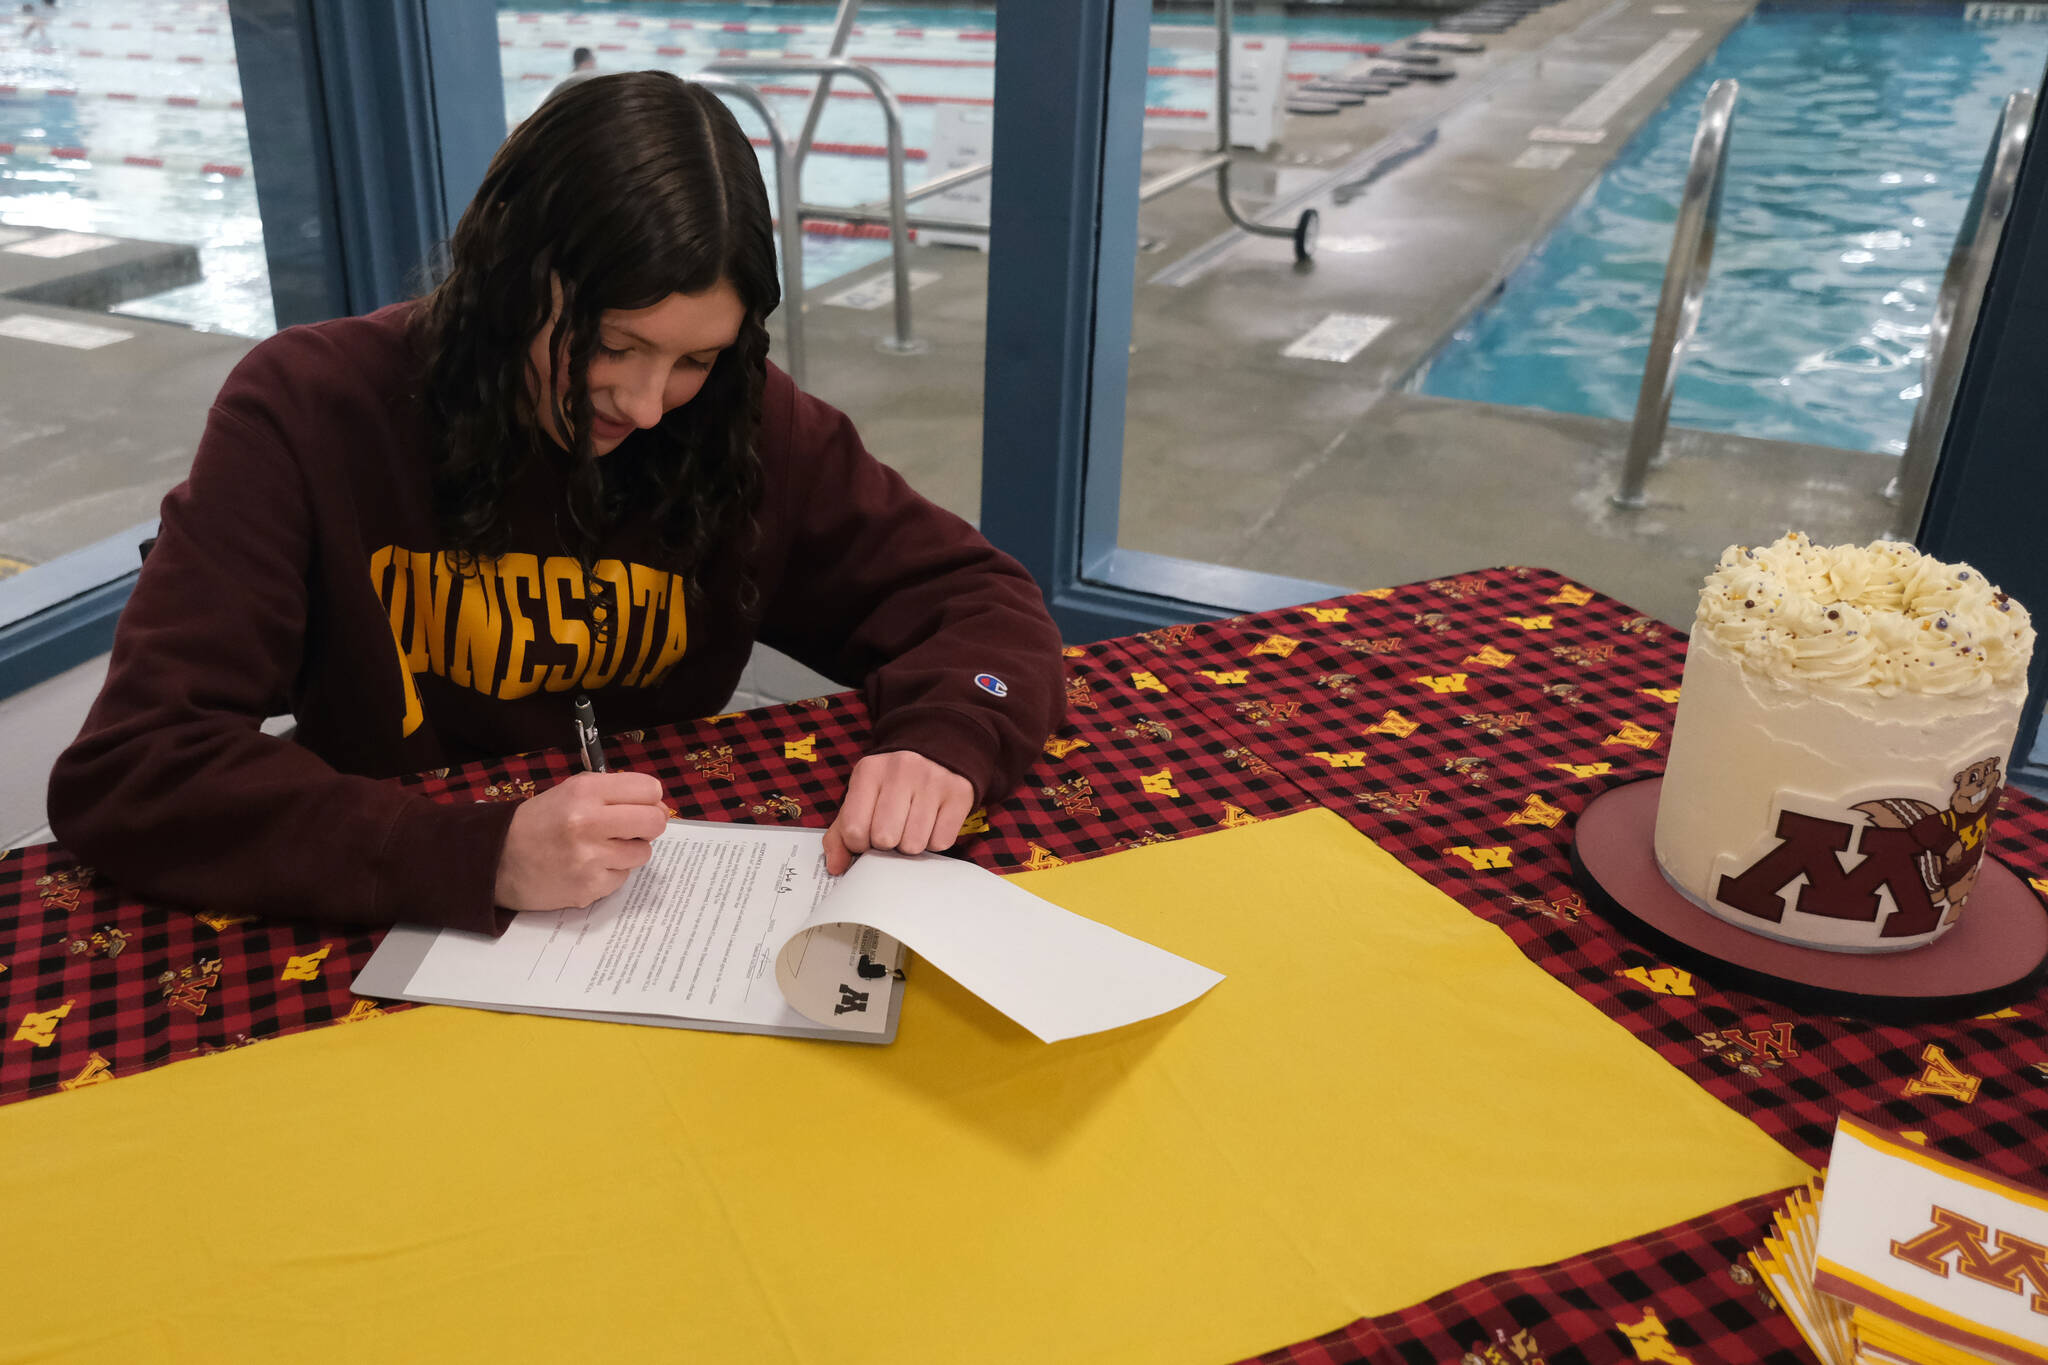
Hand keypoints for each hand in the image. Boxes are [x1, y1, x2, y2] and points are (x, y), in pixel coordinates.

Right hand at [494, 770, 670, 910]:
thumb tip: (658, 806)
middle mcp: (589, 822)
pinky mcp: (589, 888)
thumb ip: (613, 792)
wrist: (497, 860)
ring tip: (600, 849)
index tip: (640, 806)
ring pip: (643, 853)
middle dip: (648, 825)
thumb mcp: (571, 791)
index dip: (649, 798)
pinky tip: (587, 867)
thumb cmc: (539, 822)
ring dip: (628, 852)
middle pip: (655, 822)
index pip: (649, 789)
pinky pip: (623, 877)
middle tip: (631, 829)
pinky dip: (611, 873)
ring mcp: (590, 858)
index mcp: (585, 791)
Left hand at [823, 751, 975, 875]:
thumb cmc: (892, 785)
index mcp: (869, 771)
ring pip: (914, 845)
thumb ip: (841, 833)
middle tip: (892, 830)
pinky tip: (932, 823)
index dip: (858, 844)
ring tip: (912, 825)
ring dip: (911, 845)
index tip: (867, 836)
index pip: (854, 830)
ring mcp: (933, 780)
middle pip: (884, 839)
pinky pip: (941, 842)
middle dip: (886, 845)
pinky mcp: (959, 793)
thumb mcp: (862, 798)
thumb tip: (836, 867)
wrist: (936, 753)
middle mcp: (901, 771)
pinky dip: (934, 841)